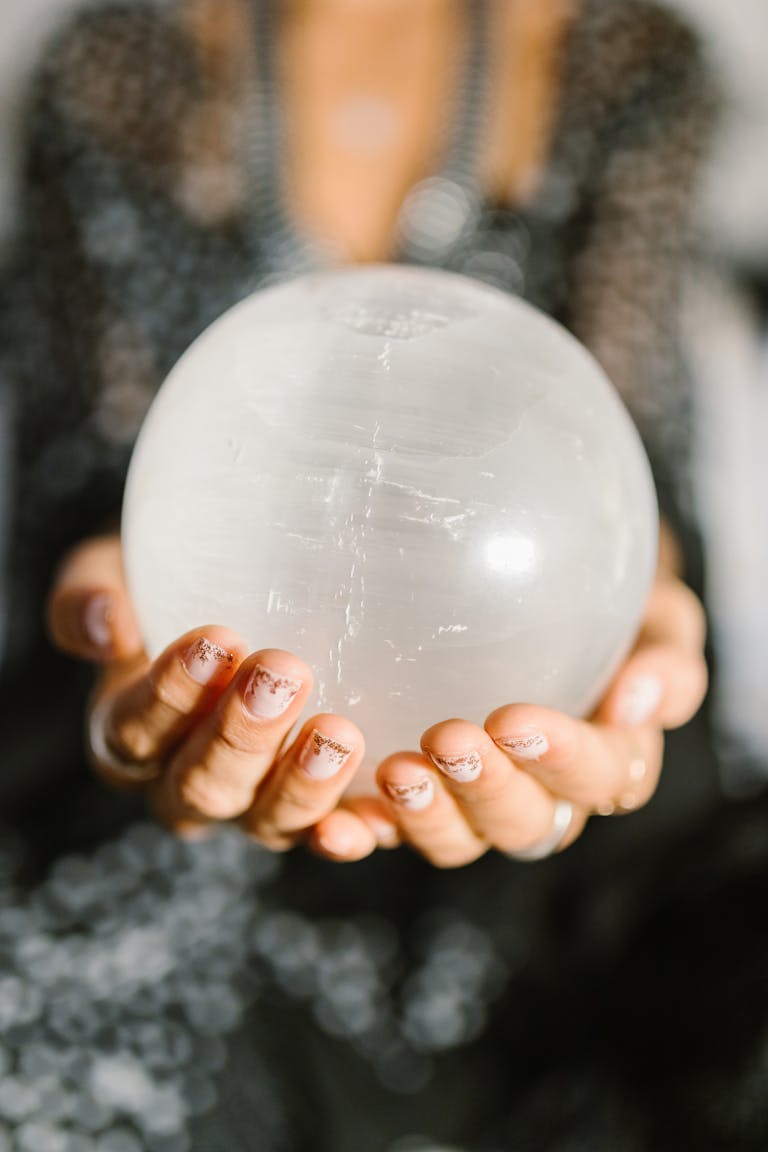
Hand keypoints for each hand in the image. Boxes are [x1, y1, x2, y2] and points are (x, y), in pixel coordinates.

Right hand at [47, 533, 393, 857]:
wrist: (244, 590)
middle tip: (284, 674)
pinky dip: (354, 831)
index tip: (216, 640)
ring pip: (269, 821)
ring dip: (303, 783)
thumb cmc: (176, 581)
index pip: (135, 731)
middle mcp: (188, 785)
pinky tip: (379, 811)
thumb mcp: (116, 570)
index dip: (170, 694)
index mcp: (130, 735)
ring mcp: (256, 807)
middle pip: (203, 787)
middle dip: (241, 736)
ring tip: (339, 732)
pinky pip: (333, 837)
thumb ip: (91, 592)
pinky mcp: (320, 812)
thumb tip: (104, 623)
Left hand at [365, 532, 707, 867]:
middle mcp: (539, 799)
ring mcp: (470, 807)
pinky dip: (360, 835)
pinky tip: (336, 823)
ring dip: (424, 815)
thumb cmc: (608, 612)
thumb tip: (640, 697)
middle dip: (484, 789)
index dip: (562, 759)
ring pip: (455, 840)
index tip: (514, 716)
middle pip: (521, 823)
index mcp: (605, 763)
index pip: (600, 779)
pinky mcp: (409, 801)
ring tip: (395, 771)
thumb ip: (665, 659)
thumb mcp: (657, 622)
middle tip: (447, 738)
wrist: (547, 594)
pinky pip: (385, 832)